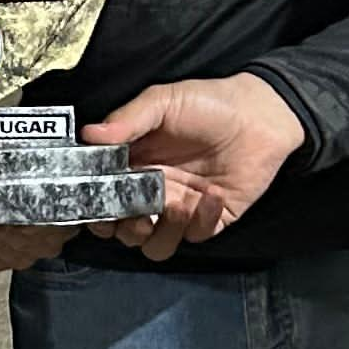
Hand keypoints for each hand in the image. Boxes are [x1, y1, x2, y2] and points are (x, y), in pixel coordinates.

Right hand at [84, 70, 305, 261]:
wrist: (260, 114)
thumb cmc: (209, 103)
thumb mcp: (163, 102)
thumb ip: (127, 119)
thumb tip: (89, 135)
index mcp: (133, 166)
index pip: (103, 199)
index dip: (95, 210)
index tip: (97, 206)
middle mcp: (152, 192)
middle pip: (125, 231)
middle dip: (127, 228)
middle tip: (139, 211)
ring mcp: (180, 209)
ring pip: (155, 246)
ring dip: (162, 232)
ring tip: (177, 205)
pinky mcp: (210, 220)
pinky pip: (195, 236)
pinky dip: (201, 220)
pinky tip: (210, 195)